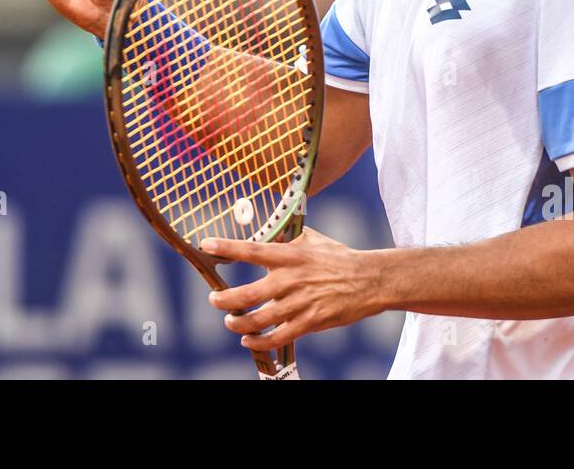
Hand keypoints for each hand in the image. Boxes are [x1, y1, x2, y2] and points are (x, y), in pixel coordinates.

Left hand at [203, 228, 384, 351]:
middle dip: (223, 299)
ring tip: (230, 322)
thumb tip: (270, 232)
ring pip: (257, 320)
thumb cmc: (339, 257)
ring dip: (237, 323)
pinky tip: (249, 340)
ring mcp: (298, 303)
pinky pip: (277, 337)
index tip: (206, 245)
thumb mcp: (313, 239)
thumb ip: (289, 238)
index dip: (226, 247)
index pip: (251, 249)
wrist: (368, 280)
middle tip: (213, 300)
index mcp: (289, 255)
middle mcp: (290, 279)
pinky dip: (259, 341)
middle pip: (246, 294)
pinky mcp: (308, 322)